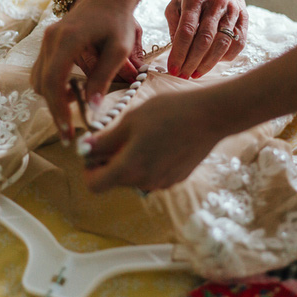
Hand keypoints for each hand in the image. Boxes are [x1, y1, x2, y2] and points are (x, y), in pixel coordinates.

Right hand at [31, 0, 139, 139]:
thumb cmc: (118, 21)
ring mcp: (46, 40)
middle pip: (42, 84)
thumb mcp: (119, 49)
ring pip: (38, 79)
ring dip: (52, 98)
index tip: (68, 130)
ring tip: (73, 111)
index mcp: (67, 39)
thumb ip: (104, 77)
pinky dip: (52, 86)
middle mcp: (50, 39)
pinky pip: (41, 71)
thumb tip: (93, 107)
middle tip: (69, 133)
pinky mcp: (47, 43)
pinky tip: (71, 93)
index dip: (58, 108)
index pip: (54, 80)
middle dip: (55, 110)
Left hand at [81, 91, 225, 191]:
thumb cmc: (170, 112)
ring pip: (133, 177)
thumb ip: (105, 140)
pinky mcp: (176, 178)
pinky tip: (160, 140)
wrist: (211, 116)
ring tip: (142, 134)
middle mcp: (144, 182)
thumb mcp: (131, 120)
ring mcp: (162, 183)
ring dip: (130, 161)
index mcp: (129, 168)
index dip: (88, 168)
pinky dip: (148, 161)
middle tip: (118, 135)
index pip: (95, 184)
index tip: (93, 151)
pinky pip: (152, 174)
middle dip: (109, 162)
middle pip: (114, 180)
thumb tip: (85, 150)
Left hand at [165, 0, 247, 78]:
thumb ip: (175, 24)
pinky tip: (215, 62)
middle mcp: (216, 2)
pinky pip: (238, 42)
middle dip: (192, 62)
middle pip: (204, 40)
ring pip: (222, 44)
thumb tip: (176, 51)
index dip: (179, 53)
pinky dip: (226, 57)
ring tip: (196, 74)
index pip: (186, 31)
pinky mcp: (244, 16)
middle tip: (183, 75)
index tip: (172, 69)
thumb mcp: (177, 0)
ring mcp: (232, 9)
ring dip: (208, 64)